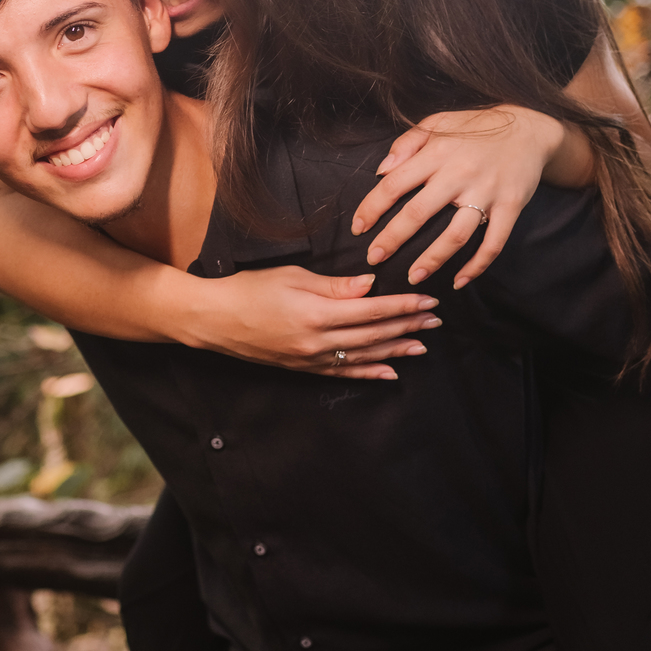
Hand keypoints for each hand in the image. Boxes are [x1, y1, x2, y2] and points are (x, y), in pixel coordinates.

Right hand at [182, 264, 440, 380]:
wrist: (214, 319)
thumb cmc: (249, 289)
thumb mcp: (292, 277)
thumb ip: (334, 286)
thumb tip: (370, 286)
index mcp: (317, 314)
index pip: (373, 310)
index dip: (403, 305)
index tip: (428, 301)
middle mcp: (318, 342)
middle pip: (374, 335)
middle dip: (408, 326)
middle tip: (436, 320)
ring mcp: (311, 359)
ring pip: (364, 356)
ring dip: (396, 350)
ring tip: (422, 346)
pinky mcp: (302, 368)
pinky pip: (343, 373)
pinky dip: (369, 373)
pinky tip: (390, 373)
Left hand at [351, 107, 566, 289]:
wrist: (529, 129)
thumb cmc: (476, 128)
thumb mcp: (439, 122)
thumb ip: (407, 143)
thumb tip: (381, 170)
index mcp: (437, 152)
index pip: (395, 183)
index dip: (372, 208)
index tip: (358, 228)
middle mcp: (459, 173)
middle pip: (419, 212)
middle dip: (393, 239)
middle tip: (374, 259)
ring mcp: (487, 192)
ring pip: (455, 235)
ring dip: (432, 260)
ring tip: (413, 277)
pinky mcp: (511, 206)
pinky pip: (493, 243)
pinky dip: (477, 266)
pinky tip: (460, 281)